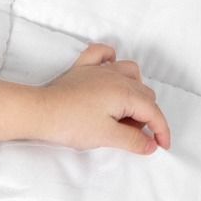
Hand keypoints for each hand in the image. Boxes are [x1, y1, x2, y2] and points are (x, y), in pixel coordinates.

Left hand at [41, 43, 170, 154]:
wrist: (38, 112)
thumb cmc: (70, 123)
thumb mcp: (106, 136)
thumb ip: (133, 140)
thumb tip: (150, 144)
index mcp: (127, 93)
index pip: (153, 112)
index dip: (161, 131)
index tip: (161, 145)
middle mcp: (117, 77)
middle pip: (145, 94)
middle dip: (145, 116)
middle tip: (132, 135)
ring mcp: (99, 70)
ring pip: (130, 73)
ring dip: (135, 91)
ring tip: (123, 112)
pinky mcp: (81, 70)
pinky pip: (102, 55)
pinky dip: (110, 59)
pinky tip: (110, 67)